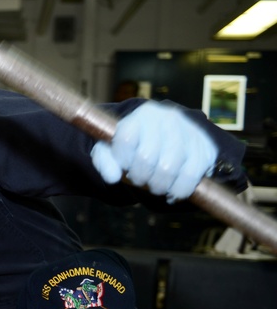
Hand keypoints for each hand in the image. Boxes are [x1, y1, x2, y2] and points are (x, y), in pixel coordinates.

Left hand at [90, 101, 217, 201]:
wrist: (170, 138)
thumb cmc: (136, 146)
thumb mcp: (113, 148)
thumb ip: (104, 160)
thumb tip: (112, 177)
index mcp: (140, 116)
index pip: (126, 140)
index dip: (122, 159)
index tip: (124, 165)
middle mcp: (166, 119)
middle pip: (146, 158)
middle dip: (139, 177)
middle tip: (139, 179)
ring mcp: (188, 133)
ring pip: (167, 169)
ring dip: (157, 186)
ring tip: (154, 185)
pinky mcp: (204, 150)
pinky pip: (189, 177)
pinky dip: (177, 191)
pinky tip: (170, 192)